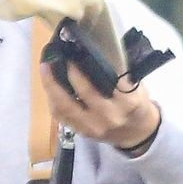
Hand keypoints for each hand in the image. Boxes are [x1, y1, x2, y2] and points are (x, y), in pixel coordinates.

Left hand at [40, 57, 160, 152]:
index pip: (109, 80)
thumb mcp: (136, 86)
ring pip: (66, 107)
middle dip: (68, 72)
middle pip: (83, 92)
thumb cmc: (136, 104)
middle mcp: (109, 116)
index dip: (92, 64)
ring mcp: (93, 127)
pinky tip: (50, 87)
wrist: (135, 134)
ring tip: (45, 68)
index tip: (80, 49)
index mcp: (127, 102)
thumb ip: (118, 73)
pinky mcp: (82, 133)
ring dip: (52, 86)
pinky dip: (53, 100)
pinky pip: (61, 116)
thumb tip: (94, 51)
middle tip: (58, 56)